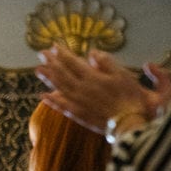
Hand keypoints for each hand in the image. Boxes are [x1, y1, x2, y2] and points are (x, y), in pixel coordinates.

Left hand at [35, 44, 170, 134]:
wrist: (130, 124)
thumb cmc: (132, 99)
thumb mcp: (124, 75)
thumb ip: (107, 63)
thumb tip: (92, 53)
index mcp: (93, 77)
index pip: (74, 62)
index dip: (63, 54)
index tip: (54, 46)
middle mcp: (82, 89)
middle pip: (63, 73)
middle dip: (52, 62)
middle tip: (41, 53)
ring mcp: (78, 103)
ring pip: (59, 88)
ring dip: (47, 78)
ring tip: (38, 70)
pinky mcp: (79, 115)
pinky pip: (61, 106)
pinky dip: (52, 101)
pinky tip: (43, 96)